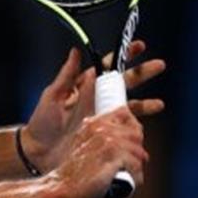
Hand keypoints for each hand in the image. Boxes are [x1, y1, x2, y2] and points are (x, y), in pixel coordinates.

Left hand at [22, 41, 165, 171]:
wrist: (38, 152)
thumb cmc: (42, 122)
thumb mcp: (52, 96)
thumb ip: (66, 75)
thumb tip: (76, 51)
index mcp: (86, 87)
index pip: (108, 68)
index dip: (123, 56)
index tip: (139, 46)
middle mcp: (98, 101)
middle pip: (125, 83)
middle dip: (142, 73)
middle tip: (159, 65)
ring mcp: (103, 118)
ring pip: (130, 107)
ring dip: (146, 104)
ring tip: (159, 104)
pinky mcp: (105, 136)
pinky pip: (125, 130)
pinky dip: (136, 128)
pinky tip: (143, 130)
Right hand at [48, 107, 148, 197]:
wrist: (62, 188)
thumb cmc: (74, 174)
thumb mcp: (84, 147)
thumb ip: (101, 137)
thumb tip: (132, 136)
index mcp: (93, 123)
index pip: (125, 113)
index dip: (132, 128)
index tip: (130, 144)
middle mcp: (101, 128)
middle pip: (137, 134)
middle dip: (136, 152)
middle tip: (126, 165)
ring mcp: (107, 140)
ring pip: (139, 151)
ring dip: (136, 167)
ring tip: (124, 176)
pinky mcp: (113, 156)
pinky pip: (136, 165)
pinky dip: (134, 177)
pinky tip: (124, 183)